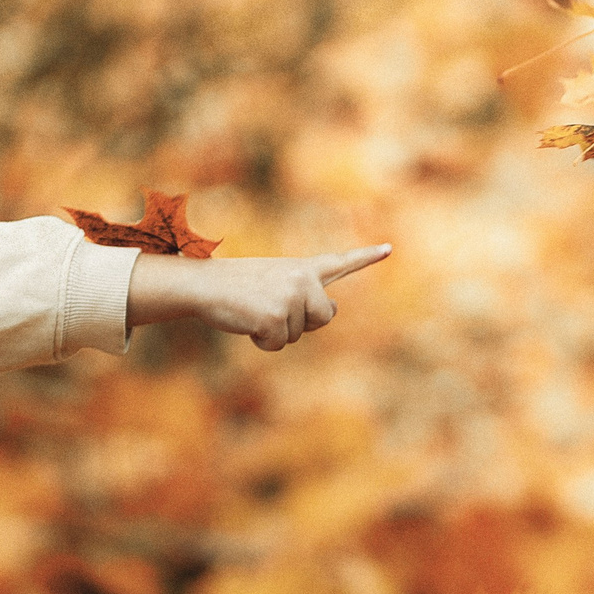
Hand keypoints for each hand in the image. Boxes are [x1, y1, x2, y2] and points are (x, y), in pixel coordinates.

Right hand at [127, 244, 390, 349]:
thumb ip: (303, 294)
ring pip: (298, 335)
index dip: (366, 257)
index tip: (389, 248)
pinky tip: (247, 321)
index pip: (340, 262)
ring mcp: (291, 298)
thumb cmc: (235, 286)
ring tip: (253, 310)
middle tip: (271, 307)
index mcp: (302, 268)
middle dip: (304, 322)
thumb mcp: (273, 281)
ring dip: (274, 331)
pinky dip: (261, 341)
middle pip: (324, 317)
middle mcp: (303, 279)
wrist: (203, 283)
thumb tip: (331, 309)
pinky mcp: (276, 317)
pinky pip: (277, 344)